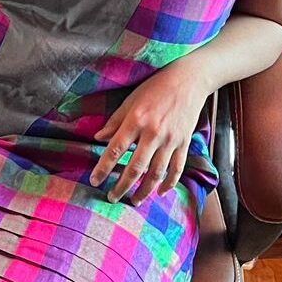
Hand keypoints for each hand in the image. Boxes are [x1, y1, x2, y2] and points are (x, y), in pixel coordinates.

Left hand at [89, 65, 208, 204]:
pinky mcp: (184, 143)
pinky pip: (176, 169)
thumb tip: (98, 138)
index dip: (103, 168)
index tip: (94, 181)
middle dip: (122, 186)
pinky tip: (159, 192)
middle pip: (135, 167)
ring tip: (134, 201)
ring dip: (144, 191)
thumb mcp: (130, 100)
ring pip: (156, 173)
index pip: (115, 150)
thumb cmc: (154, 88)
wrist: (187, 80)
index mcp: (136, 120)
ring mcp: (170, 140)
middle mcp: (153, 132)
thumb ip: (114, 121)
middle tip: (112, 198)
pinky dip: (168, 183)